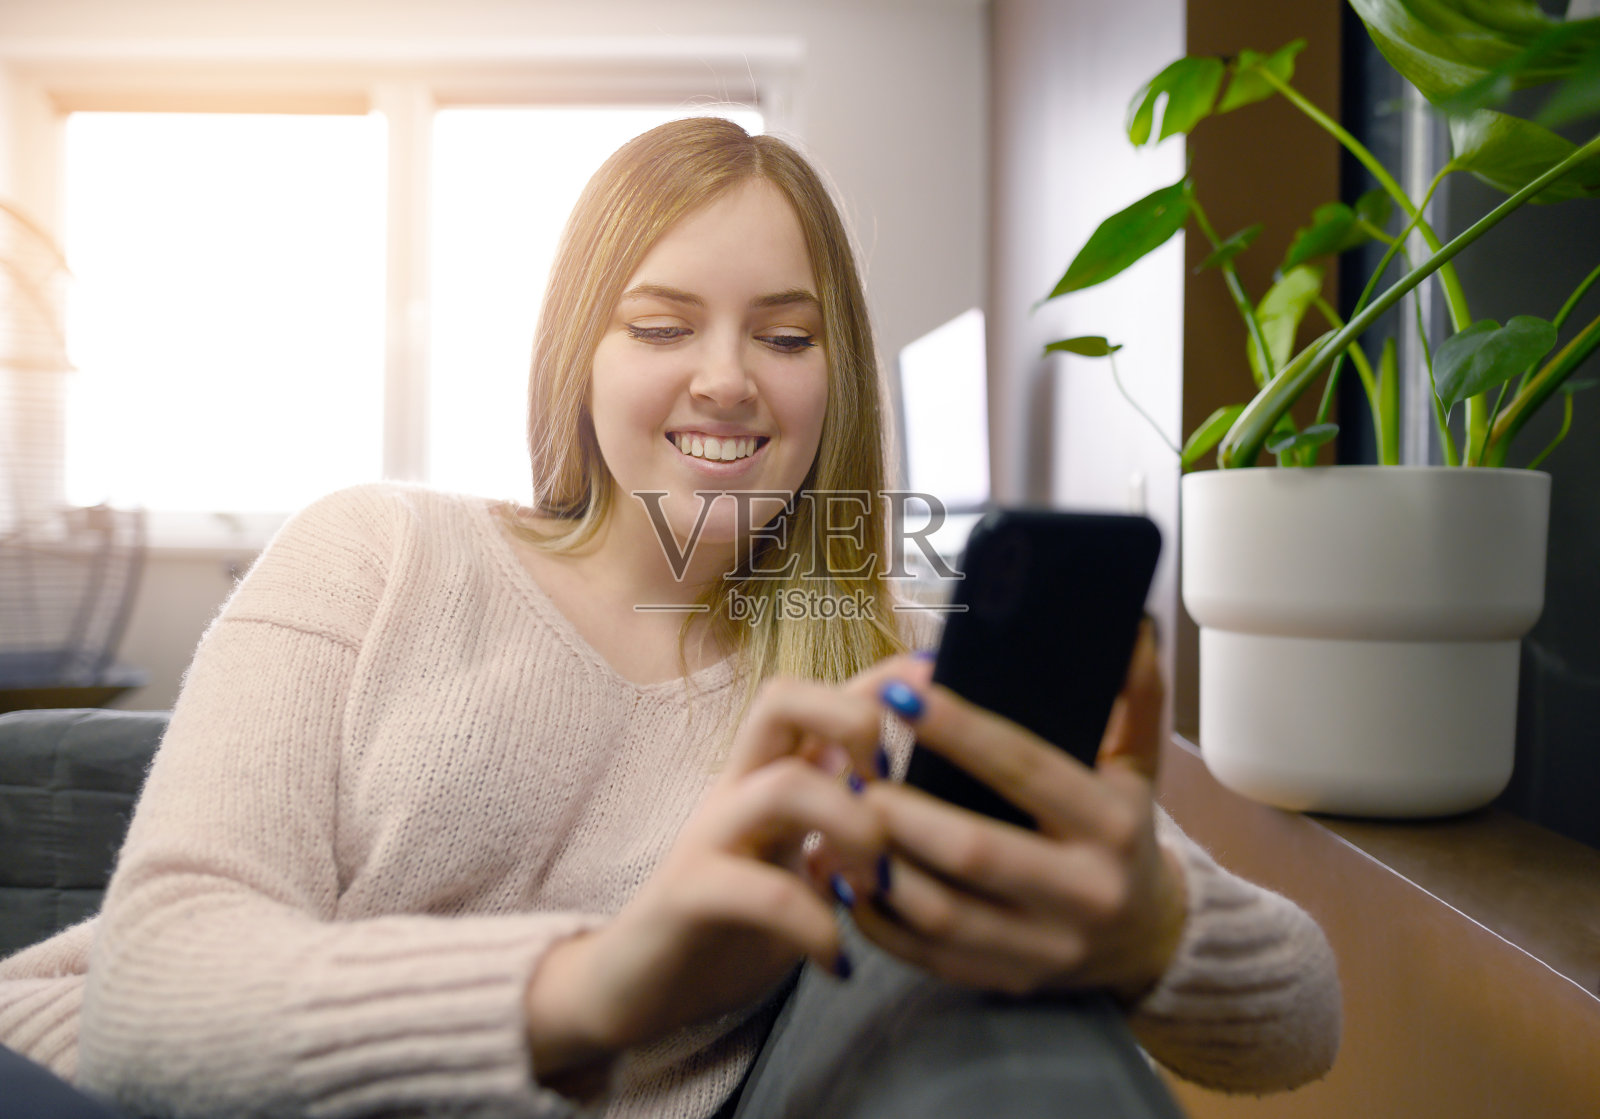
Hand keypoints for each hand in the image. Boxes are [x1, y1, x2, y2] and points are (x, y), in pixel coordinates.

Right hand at [523, 676, 886, 1086]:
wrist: (637, 986)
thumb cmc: (732, 922)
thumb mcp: (800, 863)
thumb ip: (842, 824)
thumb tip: (914, 798)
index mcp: (768, 775)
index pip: (819, 699)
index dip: (877, 677)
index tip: (936, 666)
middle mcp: (737, 788)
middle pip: (781, 701)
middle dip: (852, 721)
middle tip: (889, 785)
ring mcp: (709, 836)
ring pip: (783, 787)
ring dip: (851, 826)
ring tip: (874, 882)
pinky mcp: (689, 895)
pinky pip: (761, 891)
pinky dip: (815, 924)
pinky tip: (838, 962)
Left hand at [846, 623, 1186, 1001]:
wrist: (1149, 937)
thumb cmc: (1125, 828)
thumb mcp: (1138, 761)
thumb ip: (1135, 693)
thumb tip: (1130, 623)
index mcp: (1113, 823)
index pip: (1026, 769)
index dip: (962, 732)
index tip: (902, 696)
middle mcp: (1086, 890)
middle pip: (976, 851)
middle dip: (904, 811)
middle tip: (848, 772)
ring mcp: (1046, 945)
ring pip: (945, 913)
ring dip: (880, 868)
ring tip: (833, 822)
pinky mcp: (1009, 979)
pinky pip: (930, 955)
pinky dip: (879, 920)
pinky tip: (843, 879)